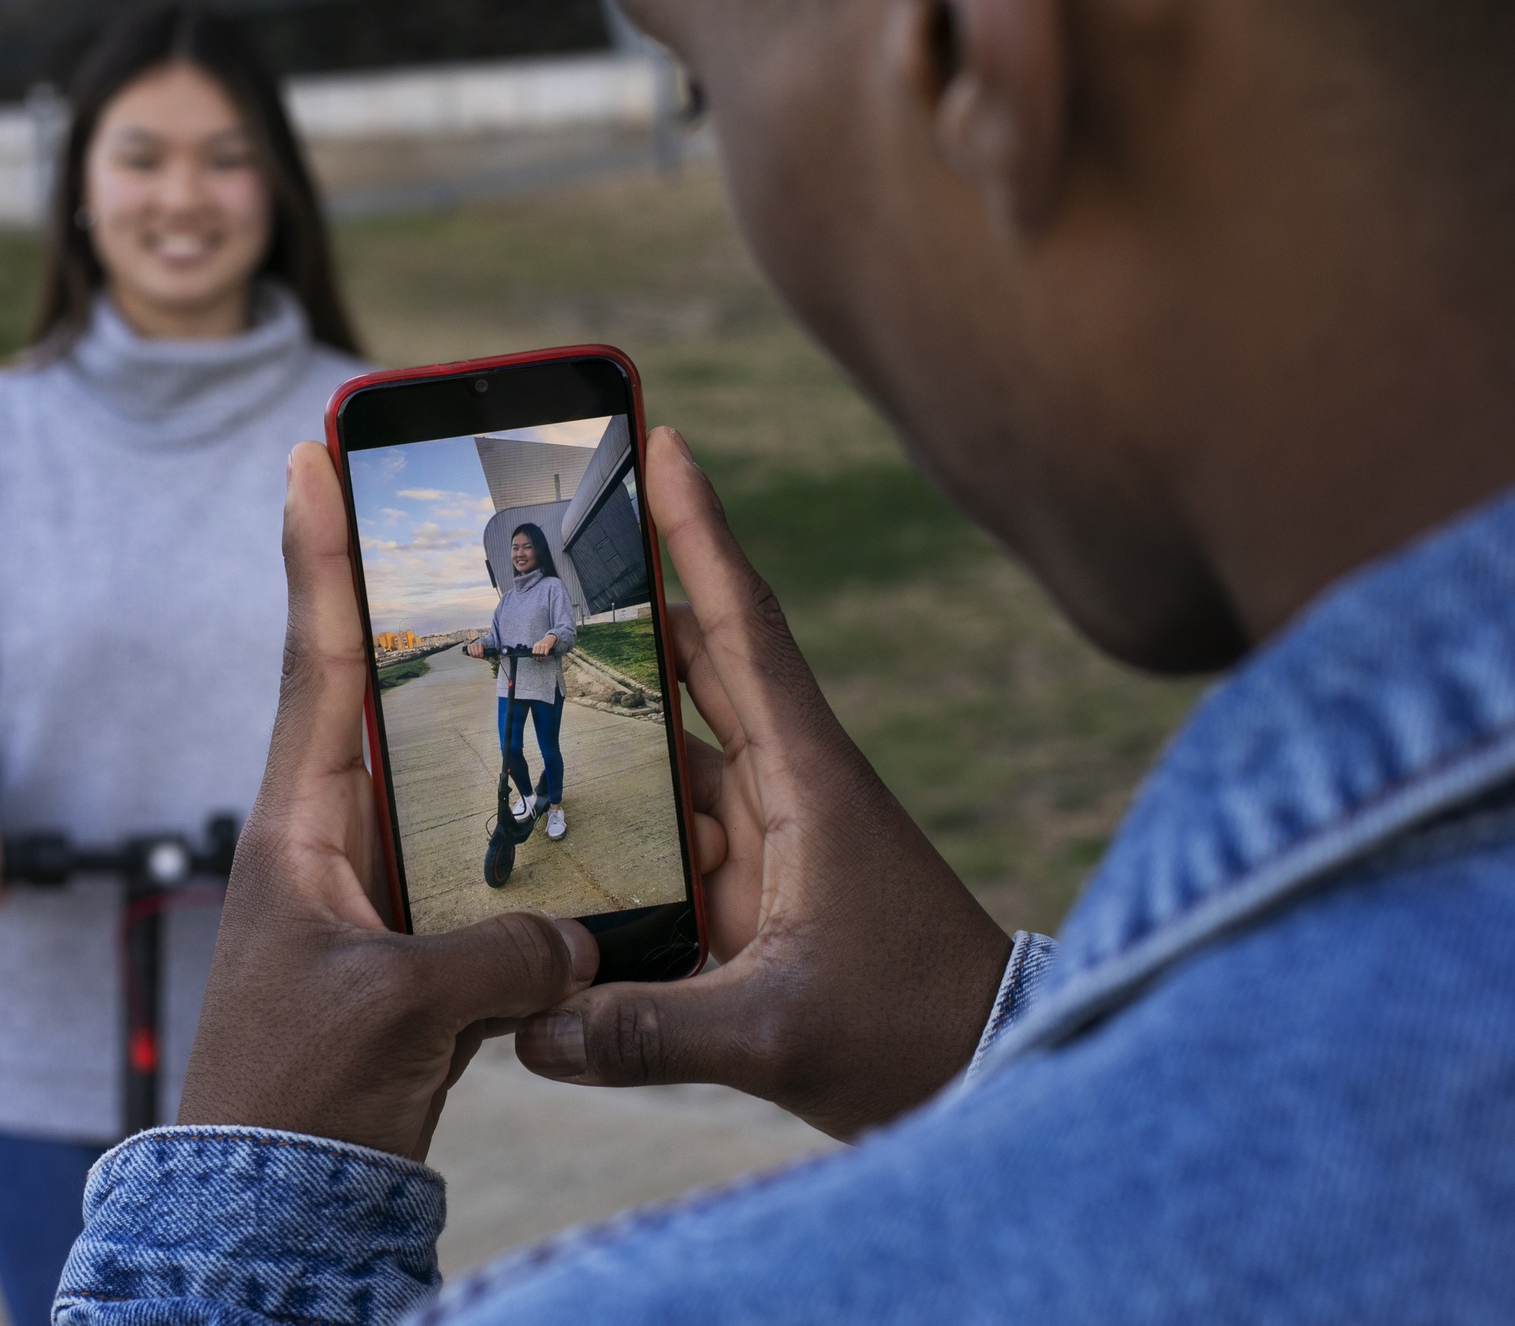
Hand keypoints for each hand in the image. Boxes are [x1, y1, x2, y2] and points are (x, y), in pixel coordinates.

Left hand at [178, 444, 599, 1160]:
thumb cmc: (296, 1092)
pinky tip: (579, 796)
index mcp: (299, 825)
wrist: (278, 1193)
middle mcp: (331, 836)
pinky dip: (520, 820)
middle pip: (378, 689)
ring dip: (478, 710)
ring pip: (437, 770)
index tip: (309, 452)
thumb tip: (578, 936)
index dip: (318, 554)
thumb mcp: (397, 1011)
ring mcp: (373, 884)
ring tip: (539, 630)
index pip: (313, 660)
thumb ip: (496, 957)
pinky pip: (475, 853)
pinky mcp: (413, 936)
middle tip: (449, 510)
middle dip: (409, 600)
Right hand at [514, 428, 1013, 1141]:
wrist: (992, 1070)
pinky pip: (674, 831)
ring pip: (675, 755)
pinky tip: (558, 829)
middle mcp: (789, 788)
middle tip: (559, 537)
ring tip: (521, 682)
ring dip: (612, 726)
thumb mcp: (777, 1036)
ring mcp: (774, 835)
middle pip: (702, 665)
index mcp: (808, 781)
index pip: (745, 631)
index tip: (667, 443)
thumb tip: (531, 1030)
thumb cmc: (912, 1033)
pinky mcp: (761, 885)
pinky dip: (623, 822)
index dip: (703, 534)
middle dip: (635, 598)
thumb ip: (651, 1033)